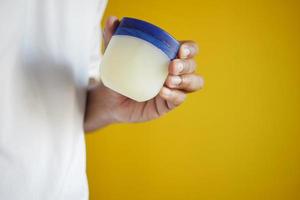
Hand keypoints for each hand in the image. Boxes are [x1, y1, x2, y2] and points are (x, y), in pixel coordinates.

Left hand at [84, 16, 203, 131]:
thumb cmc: (117, 75)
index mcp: (167, 56)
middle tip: (172, 66)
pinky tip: (162, 92)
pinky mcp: (167, 104)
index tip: (180, 50)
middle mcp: (174, 72)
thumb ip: (112, 37)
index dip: (190, 49)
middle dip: (186, 65)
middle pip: (193, 66)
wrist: (109, 100)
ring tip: (170, 80)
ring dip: (186, 80)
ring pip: (195, 83)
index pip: (189, 49)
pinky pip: (179, 99)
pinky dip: (174, 95)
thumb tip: (112, 20)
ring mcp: (173, 89)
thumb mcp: (113, 56)